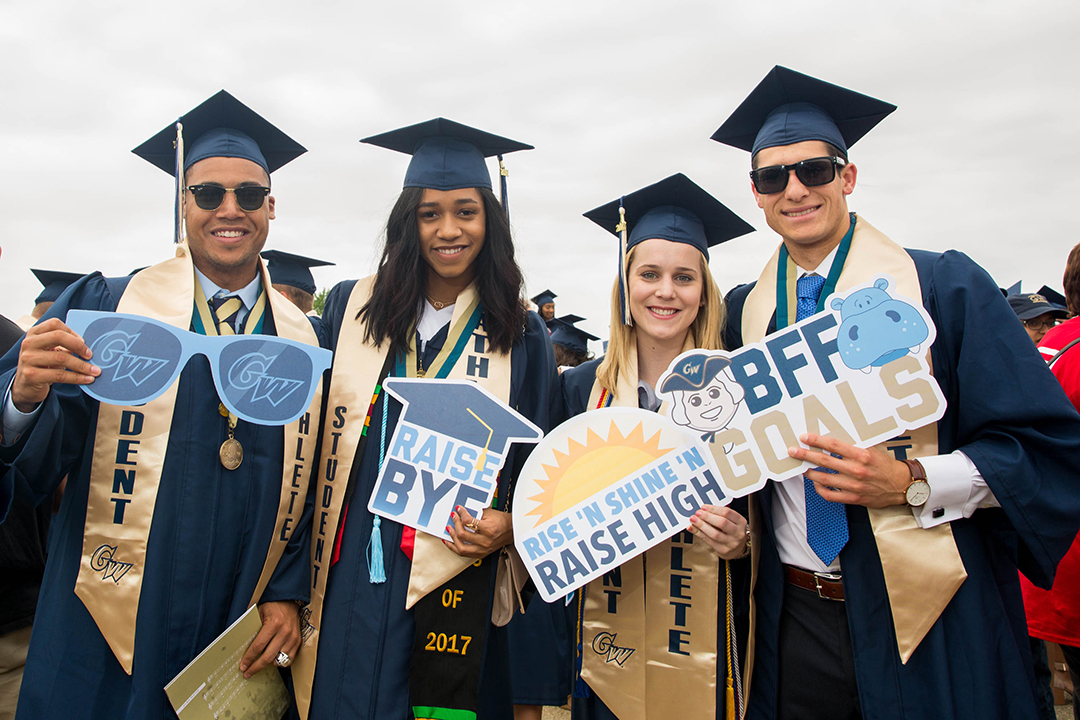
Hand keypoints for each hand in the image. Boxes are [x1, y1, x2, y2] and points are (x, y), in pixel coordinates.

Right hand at [11, 318, 98, 411]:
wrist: (25, 386)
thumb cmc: (43, 365)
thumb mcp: (49, 350)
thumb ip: (63, 344)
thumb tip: (88, 348)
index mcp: (34, 333)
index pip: (55, 324)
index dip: (72, 332)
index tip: (84, 343)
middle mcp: (28, 343)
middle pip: (58, 336)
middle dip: (79, 346)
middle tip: (90, 356)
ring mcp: (28, 359)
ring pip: (61, 358)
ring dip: (82, 366)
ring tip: (95, 371)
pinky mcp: (31, 375)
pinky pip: (60, 375)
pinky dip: (77, 377)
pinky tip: (88, 379)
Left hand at [239, 601, 301, 678]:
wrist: (289, 601)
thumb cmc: (272, 606)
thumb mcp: (258, 612)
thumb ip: (251, 628)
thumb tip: (241, 646)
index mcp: (274, 623)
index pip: (258, 646)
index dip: (249, 658)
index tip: (243, 666)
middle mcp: (285, 631)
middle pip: (268, 657)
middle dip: (255, 667)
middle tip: (247, 673)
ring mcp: (293, 637)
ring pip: (278, 660)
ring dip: (268, 664)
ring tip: (259, 664)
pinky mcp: (298, 641)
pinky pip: (288, 659)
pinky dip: (279, 661)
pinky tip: (272, 659)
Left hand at [443, 506, 512, 559]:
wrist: (511, 531)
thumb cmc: (502, 521)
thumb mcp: (489, 513)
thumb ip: (475, 513)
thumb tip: (462, 511)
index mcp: (488, 530)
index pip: (468, 522)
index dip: (461, 514)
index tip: (459, 509)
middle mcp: (485, 541)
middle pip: (463, 535)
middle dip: (455, 524)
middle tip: (453, 517)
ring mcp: (483, 550)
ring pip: (461, 547)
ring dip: (452, 538)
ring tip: (449, 529)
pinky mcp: (481, 554)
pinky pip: (464, 554)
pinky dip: (454, 547)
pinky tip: (449, 541)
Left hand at [689, 505, 748, 559]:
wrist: (737, 549)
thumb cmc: (733, 531)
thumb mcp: (732, 521)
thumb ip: (720, 514)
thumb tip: (703, 509)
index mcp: (741, 522)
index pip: (727, 513)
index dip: (714, 509)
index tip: (704, 507)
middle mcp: (738, 533)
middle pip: (722, 523)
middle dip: (708, 517)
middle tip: (698, 513)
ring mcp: (731, 543)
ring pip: (714, 533)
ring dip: (701, 525)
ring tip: (693, 520)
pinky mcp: (723, 550)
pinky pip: (708, 541)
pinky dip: (698, 533)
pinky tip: (692, 528)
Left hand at [788, 433, 909, 508]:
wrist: (902, 485)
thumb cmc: (886, 466)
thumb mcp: (872, 450)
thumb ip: (854, 445)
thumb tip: (833, 439)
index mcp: (861, 455)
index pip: (833, 445)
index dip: (816, 441)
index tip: (804, 437)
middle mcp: (856, 470)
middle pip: (824, 461)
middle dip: (805, 455)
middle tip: (793, 451)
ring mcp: (853, 485)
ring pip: (824, 479)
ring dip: (810, 472)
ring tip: (802, 467)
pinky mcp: (853, 498)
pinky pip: (830, 495)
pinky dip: (820, 489)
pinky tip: (816, 484)